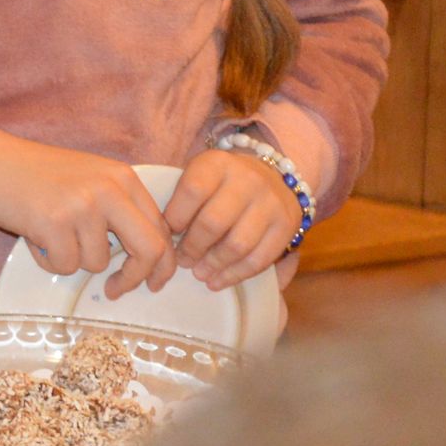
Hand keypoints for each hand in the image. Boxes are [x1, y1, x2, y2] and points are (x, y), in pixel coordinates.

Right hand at [0, 128, 179, 299]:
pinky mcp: (52, 223)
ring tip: (53, 235)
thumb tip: (151, 255)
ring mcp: (81, 206)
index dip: (161, 263)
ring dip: (74, 259)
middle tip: (118, 289)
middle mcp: (108, 190)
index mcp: (123, 178)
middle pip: (148, 249)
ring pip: (97, 262)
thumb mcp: (92, 180)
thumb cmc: (41, 175)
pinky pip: (65, 265)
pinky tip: (37, 237)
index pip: (160, 229)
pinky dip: (50, 260)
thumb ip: (122, 208)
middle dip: (136, 277)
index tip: (153, 281)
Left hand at [164, 148, 300, 289]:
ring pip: (237, 244)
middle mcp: (247, 180)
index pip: (192, 191)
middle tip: (181, 260)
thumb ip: (182, 198)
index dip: (175, 217)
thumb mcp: (200, 175)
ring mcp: (270, 203)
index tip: (166, 234)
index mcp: (217, 164)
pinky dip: (235, 274)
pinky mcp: (286, 226)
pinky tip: (218, 280)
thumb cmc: (221, 182)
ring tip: (198, 273)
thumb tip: (160, 236)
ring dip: (213, 264)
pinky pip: (259, 259)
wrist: (271, 176)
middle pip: (213, 222)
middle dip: (192, 247)